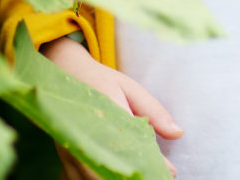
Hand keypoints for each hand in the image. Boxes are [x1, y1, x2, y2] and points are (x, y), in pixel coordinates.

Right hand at [41, 36, 181, 177]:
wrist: (62, 70)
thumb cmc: (99, 79)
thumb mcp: (129, 89)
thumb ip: (153, 112)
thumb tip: (178, 133)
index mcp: (105, 115)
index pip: (132, 148)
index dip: (152, 164)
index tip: (169, 172)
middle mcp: (85, 136)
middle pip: (110, 172)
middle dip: (133, 177)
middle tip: (153, 175)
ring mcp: (71, 149)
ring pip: (92, 179)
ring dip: (112, 179)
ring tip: (134, 176)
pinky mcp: (64, 157)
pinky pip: (78, 179)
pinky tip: (109, 176)